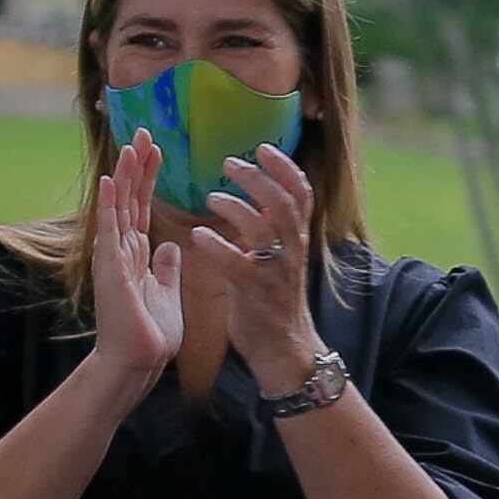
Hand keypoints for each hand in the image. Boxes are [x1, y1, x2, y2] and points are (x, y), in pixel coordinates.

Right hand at [91, 130, 183, 390]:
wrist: (137, 363)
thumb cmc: (150, 334)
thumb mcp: (167, 294)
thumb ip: (166, 269)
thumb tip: (169, 246)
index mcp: (137, 255)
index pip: (143, 207)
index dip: (148, 178)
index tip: (155, 149)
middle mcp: (122, 251)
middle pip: (130, 199)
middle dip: (137, 166)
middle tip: (143, 132)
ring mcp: (113, 258)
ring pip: (120, 208)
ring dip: (125, 176)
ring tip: (130, 144)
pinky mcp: (110, 270)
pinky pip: (110, 231)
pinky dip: (109, 204)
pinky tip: (111, 180)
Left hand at [192, 144, 323, 393]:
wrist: (284, 351)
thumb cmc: (274, 302)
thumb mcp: (282, 259)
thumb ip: (274, 229)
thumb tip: (260, 194)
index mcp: (297, 240)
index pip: (301, 193)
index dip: (284, 167)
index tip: (263, 148)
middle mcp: (292, 252)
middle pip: (283, 202)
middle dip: (257, 177)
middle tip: (229, 164)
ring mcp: (275, 273)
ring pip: (262, 228)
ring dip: (235, 206)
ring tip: (211, 198)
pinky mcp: (255, 294)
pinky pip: (236, 264)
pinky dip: (216, 246)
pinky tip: (197, 236)